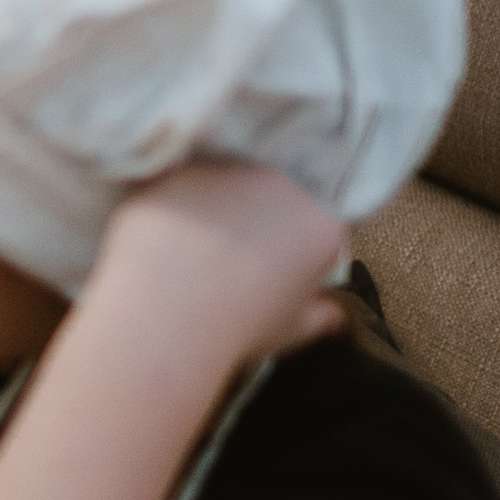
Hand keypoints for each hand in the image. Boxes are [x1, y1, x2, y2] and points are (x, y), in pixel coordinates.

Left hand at [91, 157, 347, 358]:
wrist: (167, 310)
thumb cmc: (238, 326)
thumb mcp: (289, 329)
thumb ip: (317, 315)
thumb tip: (332, 315)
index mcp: (320, 222)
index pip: (323, 225)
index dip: (303, 248)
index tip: (283, 271)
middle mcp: (282, 184)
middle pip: (280, 196)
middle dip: (265, 219)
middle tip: (237, 259)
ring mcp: (231, 171)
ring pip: (234, 184)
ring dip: (224, 206)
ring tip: (199, 247)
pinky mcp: (184, 169)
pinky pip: (191, 182)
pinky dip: (185, 201)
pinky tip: (170, 232)